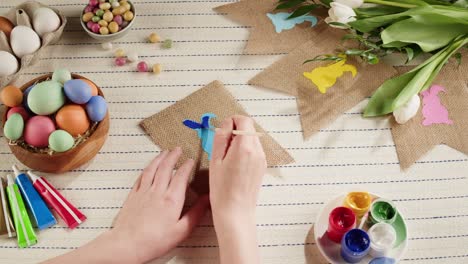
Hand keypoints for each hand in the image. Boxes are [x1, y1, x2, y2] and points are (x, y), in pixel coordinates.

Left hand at [44, 148, 208, 263]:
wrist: (128, 245)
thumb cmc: (154, 241)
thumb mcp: (182, 230)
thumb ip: (196, 213)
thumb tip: (208, 200)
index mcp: (172, 199)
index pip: (181, 176)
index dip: (187, 166)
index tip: (191, 160)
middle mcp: (157, 191)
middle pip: (166, 167)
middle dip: (173, 156)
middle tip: (177, 149)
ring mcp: (144, 192)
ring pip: (152, 169)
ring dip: (159, 158)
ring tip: (164, 152)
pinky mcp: (133, 196)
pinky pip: (141, 177)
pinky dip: (146, 169)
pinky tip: (148, 167)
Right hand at [209, 115, 266, 263]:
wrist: (235, 212)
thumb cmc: (222, 189)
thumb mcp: (215, 160)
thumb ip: (221, 137)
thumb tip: (226, 124)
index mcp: (245, 147)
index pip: (244, 120)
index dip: (232, 121)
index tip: (223, 130)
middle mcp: (257, 151)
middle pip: (249, 129)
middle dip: (236, 131)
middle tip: (222, 146)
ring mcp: (262, 159)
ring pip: (252, 139)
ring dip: (240, 141)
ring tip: (227, 157)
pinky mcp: (262, 167)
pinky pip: (254, 150)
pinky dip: (245, 150)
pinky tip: (235, 165)